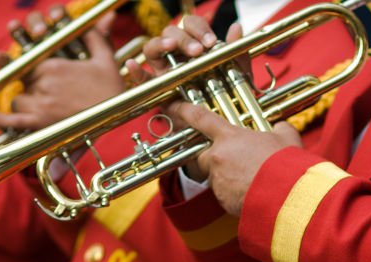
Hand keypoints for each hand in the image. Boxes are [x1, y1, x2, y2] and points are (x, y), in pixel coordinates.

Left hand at [0, 12, 122, 131]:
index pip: (26, 62)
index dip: (14, 62)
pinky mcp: (42, 123)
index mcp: (54, 65)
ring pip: (18, 100)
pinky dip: (1, 119)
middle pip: (22, 82)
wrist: (117, 116)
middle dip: (27, 86)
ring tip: (34, 108)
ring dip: (23, 103)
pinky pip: (15, 121)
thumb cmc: (112, 88)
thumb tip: (102, 18)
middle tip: (36, 91)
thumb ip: (96, 36)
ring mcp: (41, 103)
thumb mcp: (105, 58)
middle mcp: (44, 82)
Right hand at [126, 19, 250, 182]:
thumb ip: (236, 53)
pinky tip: (133, 65)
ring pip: (154, 47)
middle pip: (171, 32)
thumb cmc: (226, 97)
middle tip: (197, 51)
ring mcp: (163, 69)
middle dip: (184, 38)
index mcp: (195, 45)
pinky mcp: (156, 88)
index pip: (191, 24)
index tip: (210, 42)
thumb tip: (236, 27)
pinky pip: (142, 78)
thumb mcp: (237, 75)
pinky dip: (136, 71)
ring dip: (162, 44)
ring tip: (172, 48)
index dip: (199, 28)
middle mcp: (177, 54)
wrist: (216, 127)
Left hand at [171, 102, 301, 214]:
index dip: (185, 111)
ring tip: (251, 177)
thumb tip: (280, 128)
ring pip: (215, 176)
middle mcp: (217, 158)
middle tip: (230, 158)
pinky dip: (235, 193)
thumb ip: (279, 129)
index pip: (201, 119)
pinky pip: (224, 194)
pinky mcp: (222, 200)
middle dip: (211, 156)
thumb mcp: (286, 138)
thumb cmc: (284, 164)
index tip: (174, 107)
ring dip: (227, 176)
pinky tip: (252, 192)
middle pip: (201, 155)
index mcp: (229, 137)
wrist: (285, 196)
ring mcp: (218, 181)